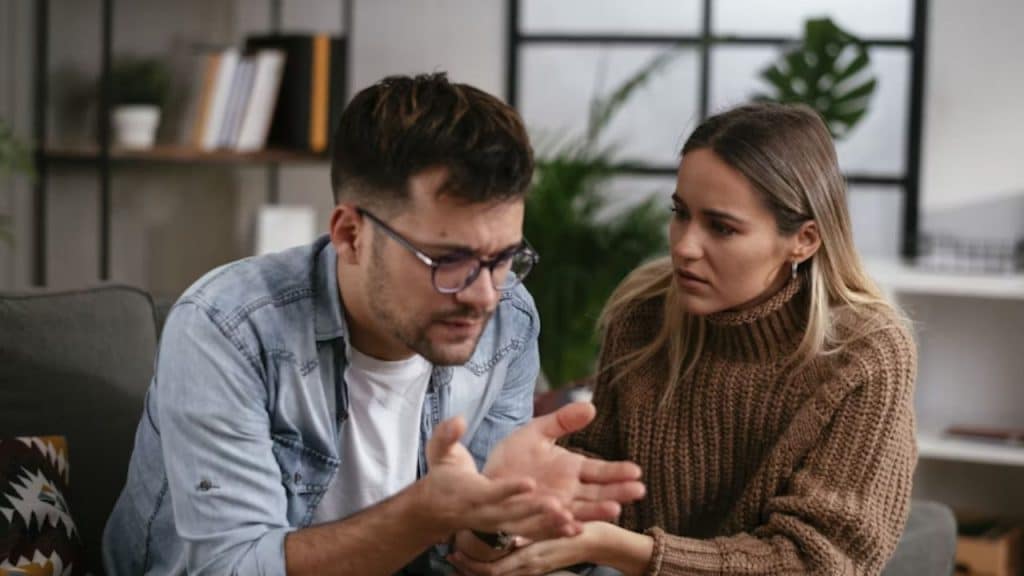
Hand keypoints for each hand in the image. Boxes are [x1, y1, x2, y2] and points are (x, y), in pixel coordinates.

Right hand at [417, 416, 571, 540]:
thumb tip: (458, 420)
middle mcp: (488, 513)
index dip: (508, 489)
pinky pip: (534, 533)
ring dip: (550, 524)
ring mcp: (500, 524)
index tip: (528, 483)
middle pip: (514, 513)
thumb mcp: (440, 452)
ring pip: (527, 526)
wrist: (438, 508)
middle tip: (559, 505)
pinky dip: (553, 533)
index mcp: (472, 493)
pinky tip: (577, 529)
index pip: (491, 492)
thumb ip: (447, 436)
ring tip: (574, 521)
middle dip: (535, 510)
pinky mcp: (510, 528)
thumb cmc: (443, 476)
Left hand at [448, 522, 608, 575]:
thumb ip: (535, 538)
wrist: (598, 541)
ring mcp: (533, 568)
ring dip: (478, 568)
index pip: (491, 569)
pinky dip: (495, 565)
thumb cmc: (577, 531)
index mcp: (528, 558)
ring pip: (498, 574)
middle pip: (490, 574)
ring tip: (462, 557)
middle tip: (451, 555)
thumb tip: (513, 540)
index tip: (454, 552)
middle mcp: (527, 567)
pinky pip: (510, 571)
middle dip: (468, 568)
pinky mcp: (538, 566)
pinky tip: (488, 555)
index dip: (470, 563)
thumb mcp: (554, 531)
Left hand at [484, 402, 645, 526]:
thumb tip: (591, 406)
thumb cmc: (513, 457)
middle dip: (617, 492)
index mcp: (571, 469)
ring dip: (597, 511)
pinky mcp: (536, 520)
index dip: (618, 471)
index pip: (600, 471)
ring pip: (581, 510)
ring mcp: (554, 507)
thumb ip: (562, 420)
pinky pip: (552, 525)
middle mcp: (568, 491)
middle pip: (598, 493)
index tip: (636, 471)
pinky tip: (575, 525)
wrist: (485, 480)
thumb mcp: (537, 432)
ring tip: (614, 509)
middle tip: (638, 490)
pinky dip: (564, 527)